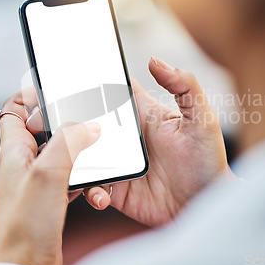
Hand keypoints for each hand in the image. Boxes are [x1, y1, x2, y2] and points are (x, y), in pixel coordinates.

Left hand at [0, 89, 100, 264]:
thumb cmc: (26, 226)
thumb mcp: (48, 173)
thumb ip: (69, 141)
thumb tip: (88, 125)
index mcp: (15, 150)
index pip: (12, 109)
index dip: (29, 96)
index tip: (53, 90)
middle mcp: (25, 162)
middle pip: (44, 128)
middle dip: (67, 123)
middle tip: (87, 121)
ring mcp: (39, 179)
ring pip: (62, 152)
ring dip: (81, 152)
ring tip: (96, 155)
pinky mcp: (52, 196)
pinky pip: (71, 175)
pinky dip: (85, 177)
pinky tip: (94, 187)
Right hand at [84, 57, 234, 226]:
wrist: (206, 204)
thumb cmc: (208, 160)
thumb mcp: (202, 118)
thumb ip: (184, 85)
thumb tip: (155, 61)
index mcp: (143, 115)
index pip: (114, 91)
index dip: (94, 82)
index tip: (72, 78)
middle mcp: (126, 137)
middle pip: (90, 122)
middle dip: (72, 122)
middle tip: (56, 125)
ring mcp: (119, 163)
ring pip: (83, 154)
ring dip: (73, 157)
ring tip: (73, 164)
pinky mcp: (116, 188)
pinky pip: (92, 186)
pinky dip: (89, 189)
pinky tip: (101, 195)